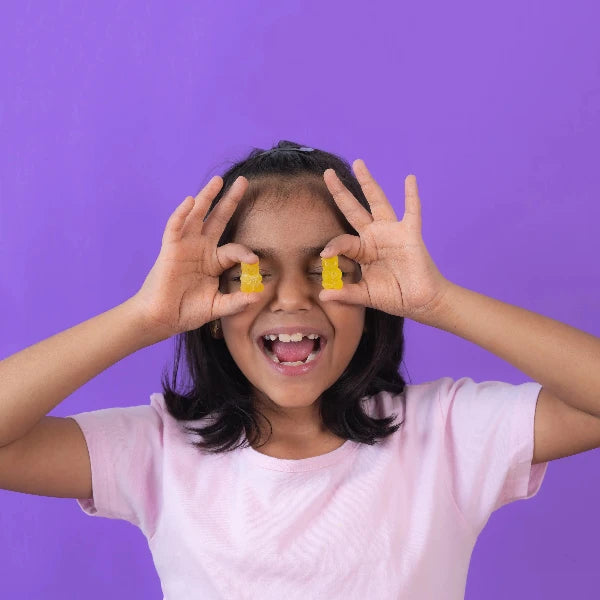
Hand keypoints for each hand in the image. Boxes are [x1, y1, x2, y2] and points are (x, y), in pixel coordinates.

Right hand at [130, 175, 260, 337]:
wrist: (162, 319)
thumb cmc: (187, 311)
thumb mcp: (217, 307)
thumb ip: (237, 302)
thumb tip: (258, 295)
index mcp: (214, 261)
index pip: (234, 250)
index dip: (245, 253)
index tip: (254, 261)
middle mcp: (201, 248)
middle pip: (218, 218)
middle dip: (230, 200)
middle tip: (243, 181)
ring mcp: (185, 246)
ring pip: (197, 216)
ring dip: (206, 197)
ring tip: (218, 180)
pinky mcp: (170, 249)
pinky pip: (175, 227)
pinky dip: (181, 213)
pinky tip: (190, 201)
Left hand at [319, 160, 451, 324]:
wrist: (420, 302)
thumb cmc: (394, 297)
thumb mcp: (365, 295)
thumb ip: (345, 294)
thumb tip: (322, 296)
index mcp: (362, 251)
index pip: (343, 240)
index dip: (333, 246)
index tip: (325, 255)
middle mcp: (375, 236)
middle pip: (353, 209)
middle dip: (340, 192)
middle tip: (327, 173)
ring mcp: (392, 232)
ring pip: (377, 201)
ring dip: (368, 182)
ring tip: (358, 163)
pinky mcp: (410, 234)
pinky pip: (412, 211)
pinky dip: (412, 195)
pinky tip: (409, 178)